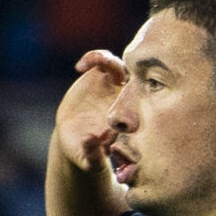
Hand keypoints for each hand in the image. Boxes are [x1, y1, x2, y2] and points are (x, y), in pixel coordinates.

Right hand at [53, 49, 127, 172]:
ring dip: (108, 60)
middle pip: (135, 80)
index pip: (138, 106)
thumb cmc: (86, 153)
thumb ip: (92, 153)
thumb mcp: (88, 159)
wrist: (76, 139)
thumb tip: (90, 141)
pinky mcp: (98, 77)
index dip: (132, 100)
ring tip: (88, 65)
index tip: (116, 100)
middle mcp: (123, 101)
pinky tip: (80, 67)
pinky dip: (94, 57)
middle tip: (112, 74)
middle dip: (127, 74)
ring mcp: (112, 87)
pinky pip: (101, 60)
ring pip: (118, 66)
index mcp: (128, 119)